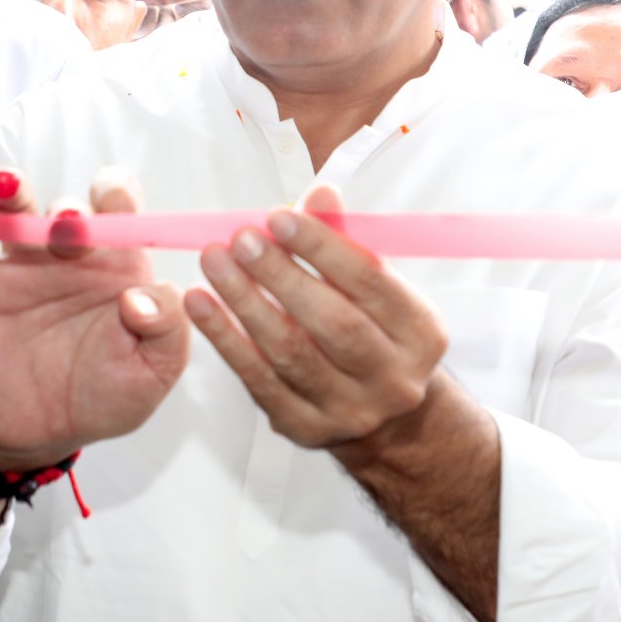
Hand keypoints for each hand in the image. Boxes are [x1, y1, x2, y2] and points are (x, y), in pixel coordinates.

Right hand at [0, 161, 190, 471]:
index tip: (116, 208)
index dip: (121, 200)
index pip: (123, 213)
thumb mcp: (155, 372)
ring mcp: (26, 266)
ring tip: (5, 184)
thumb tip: (141, 297)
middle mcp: (73, 255)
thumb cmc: (108, 396)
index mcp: (119, 265)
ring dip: (12, 193)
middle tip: (69, 229)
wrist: (41, 433)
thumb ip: (168, 331)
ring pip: (17, 213)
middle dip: (70, 210)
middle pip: (70, 208)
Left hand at [185, 184, 447, 451]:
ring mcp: (349, 410)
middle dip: (281, 276)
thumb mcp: (378, 287)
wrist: (382, 415)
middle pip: (333, 322)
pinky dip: (225, 338)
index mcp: (421, 333)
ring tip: (214, 262)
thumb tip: (318, 194)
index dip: (322, 246)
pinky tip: (200, 303)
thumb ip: (347, 240)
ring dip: (245, 302)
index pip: (370, 282)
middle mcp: (392, 378)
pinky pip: (258, 379)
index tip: (278, 217)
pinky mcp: (304, 427)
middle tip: (240, 238)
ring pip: (290, 352)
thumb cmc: (374, 330)